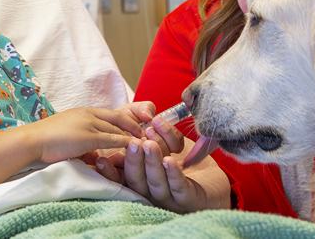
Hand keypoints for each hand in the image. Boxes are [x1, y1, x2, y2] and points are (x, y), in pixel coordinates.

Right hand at [23, 107, 143, 163]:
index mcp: (83, 111)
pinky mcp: (88, 136)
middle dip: (135, 126)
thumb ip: (83, 143)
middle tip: (149, 134)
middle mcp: (88, 114)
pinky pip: (113, 139)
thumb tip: (95, 155)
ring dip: (134, 135)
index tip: (138, 128)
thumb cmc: (45, 142)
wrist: (32, 140)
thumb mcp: (68, 137)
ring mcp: (89, 124)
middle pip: (118, 118)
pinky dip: (127, 143)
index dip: (127, 120)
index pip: (112, 113)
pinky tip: (136, 148)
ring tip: (147, 143)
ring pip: (118, 129)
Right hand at [97, 133, 230, 212]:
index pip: (121, 176)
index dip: (110, 170)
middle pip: (135, 179)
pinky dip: (172, 173)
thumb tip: (146, 116)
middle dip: (132, 160)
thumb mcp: (165, 140)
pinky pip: (178, 187)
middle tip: (133, 143)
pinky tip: (169, 161)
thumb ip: (152, 130)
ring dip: (151, 163)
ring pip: (155, 182)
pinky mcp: (187, 199)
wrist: (214, 180)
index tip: (100, 159)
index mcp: (141, 178)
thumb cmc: (184, 159)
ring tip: (149, 144)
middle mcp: (150, 190)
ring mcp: (168, 197)